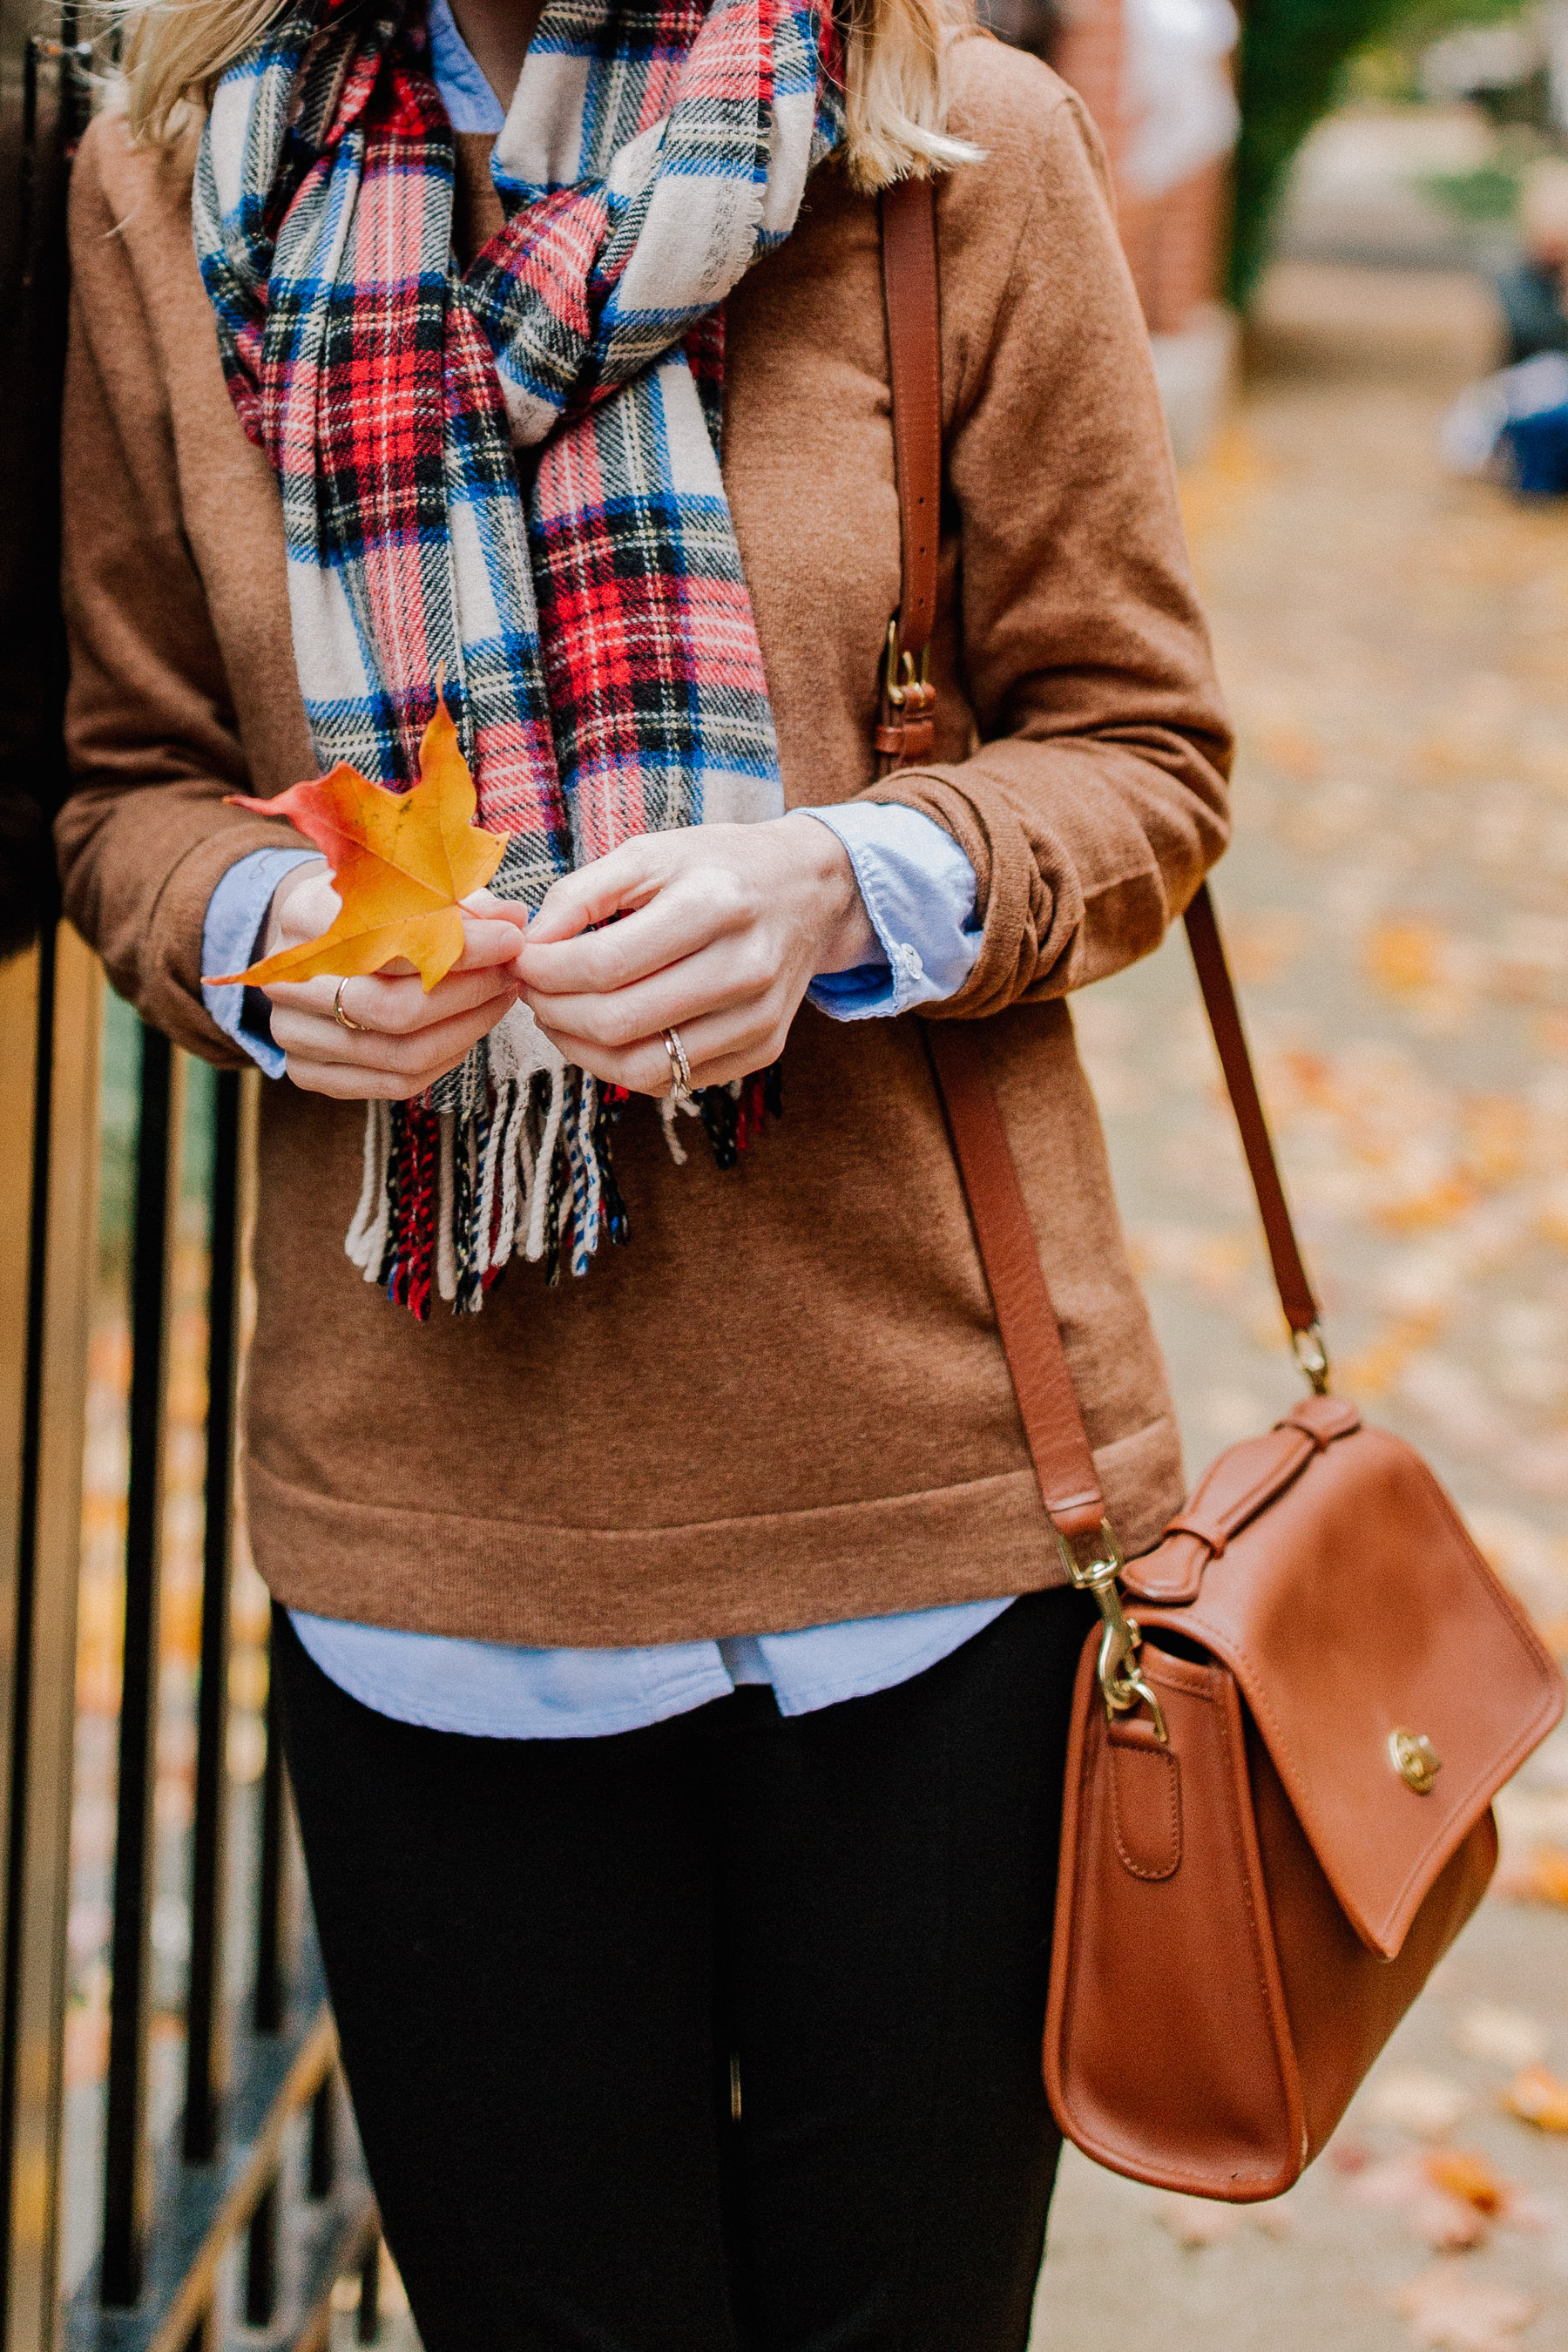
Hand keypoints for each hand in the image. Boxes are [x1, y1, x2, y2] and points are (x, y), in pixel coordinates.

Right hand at [261, 861, 527, 1099]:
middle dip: (469, 994)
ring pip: (400, 1054)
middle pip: (393, 1009)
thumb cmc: (367, 909)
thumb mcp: (404, 888)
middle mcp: (287, 980)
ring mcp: (292, 1032)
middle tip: (510, 975)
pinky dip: (443, 1060)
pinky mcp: (306, 1072)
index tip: (510, 939)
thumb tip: (514, 920)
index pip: (391, 943)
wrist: (310, 943)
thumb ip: (459, 904)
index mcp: (303, 917)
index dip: (460, 947)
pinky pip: (393, 1083)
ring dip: (467, 1030)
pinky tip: (468, 1031)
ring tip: (499, 999)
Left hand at [511, 813, 875, 1096]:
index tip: (522, 962)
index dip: (545, 972)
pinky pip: (673, 1080)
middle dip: (553, 1013)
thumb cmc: (718, 866)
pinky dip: (624, 1064)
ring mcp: (758, 1018)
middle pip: (618, 1022)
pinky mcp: (763, 1049)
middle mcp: (744, 968)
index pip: (604, 964)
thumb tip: (530, 945)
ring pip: (642, 1067)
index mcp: (714, 905)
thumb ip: (580, 893)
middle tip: (532, 992)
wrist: (807, 890)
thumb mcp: (650, 853)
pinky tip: (607, 1033)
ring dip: (580, 1050)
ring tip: (559, 1018)